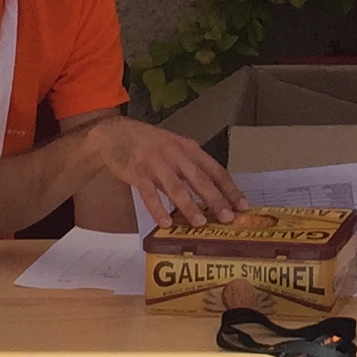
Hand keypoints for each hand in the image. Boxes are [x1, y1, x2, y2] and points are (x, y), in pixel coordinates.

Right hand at [81, 119, 242, 226]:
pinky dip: (158, 209)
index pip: (216, 170)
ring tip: (200, 223)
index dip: (230, 188)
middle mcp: (176, 154)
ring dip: (189, 206)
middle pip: (200, 179)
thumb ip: (187, 169)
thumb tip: (207, 196)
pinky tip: (165, 223)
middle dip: (216, 199)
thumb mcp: (173, 149)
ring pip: (177, 187)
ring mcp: (156, 163)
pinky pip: (149, 194)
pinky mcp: (137, 172)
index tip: (242, 205)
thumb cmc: (147, 143)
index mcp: (188, 148)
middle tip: (228, 218)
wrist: (114, 133)